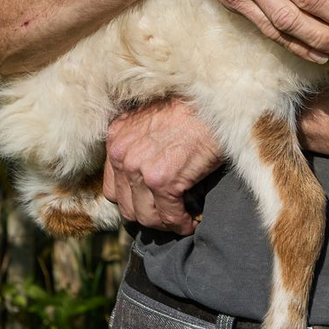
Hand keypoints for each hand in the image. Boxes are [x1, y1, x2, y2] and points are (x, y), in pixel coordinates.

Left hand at [103, 96, 223, 233]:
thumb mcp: (152, 120)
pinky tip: (189, 222)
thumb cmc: (191, 109)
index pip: (113, 187)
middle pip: (126, 205)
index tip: (150, 202)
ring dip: (164, 223)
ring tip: (179, 219)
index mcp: (116, 138)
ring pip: (146, 216)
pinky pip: (169, 216)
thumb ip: (139, 145)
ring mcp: (140, 169)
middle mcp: (122, 154)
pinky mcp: (163, 181)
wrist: (215, 104)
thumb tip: (143, 177)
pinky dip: (180, 224)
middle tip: (167, 214)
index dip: (133, 199)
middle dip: (148, 214)